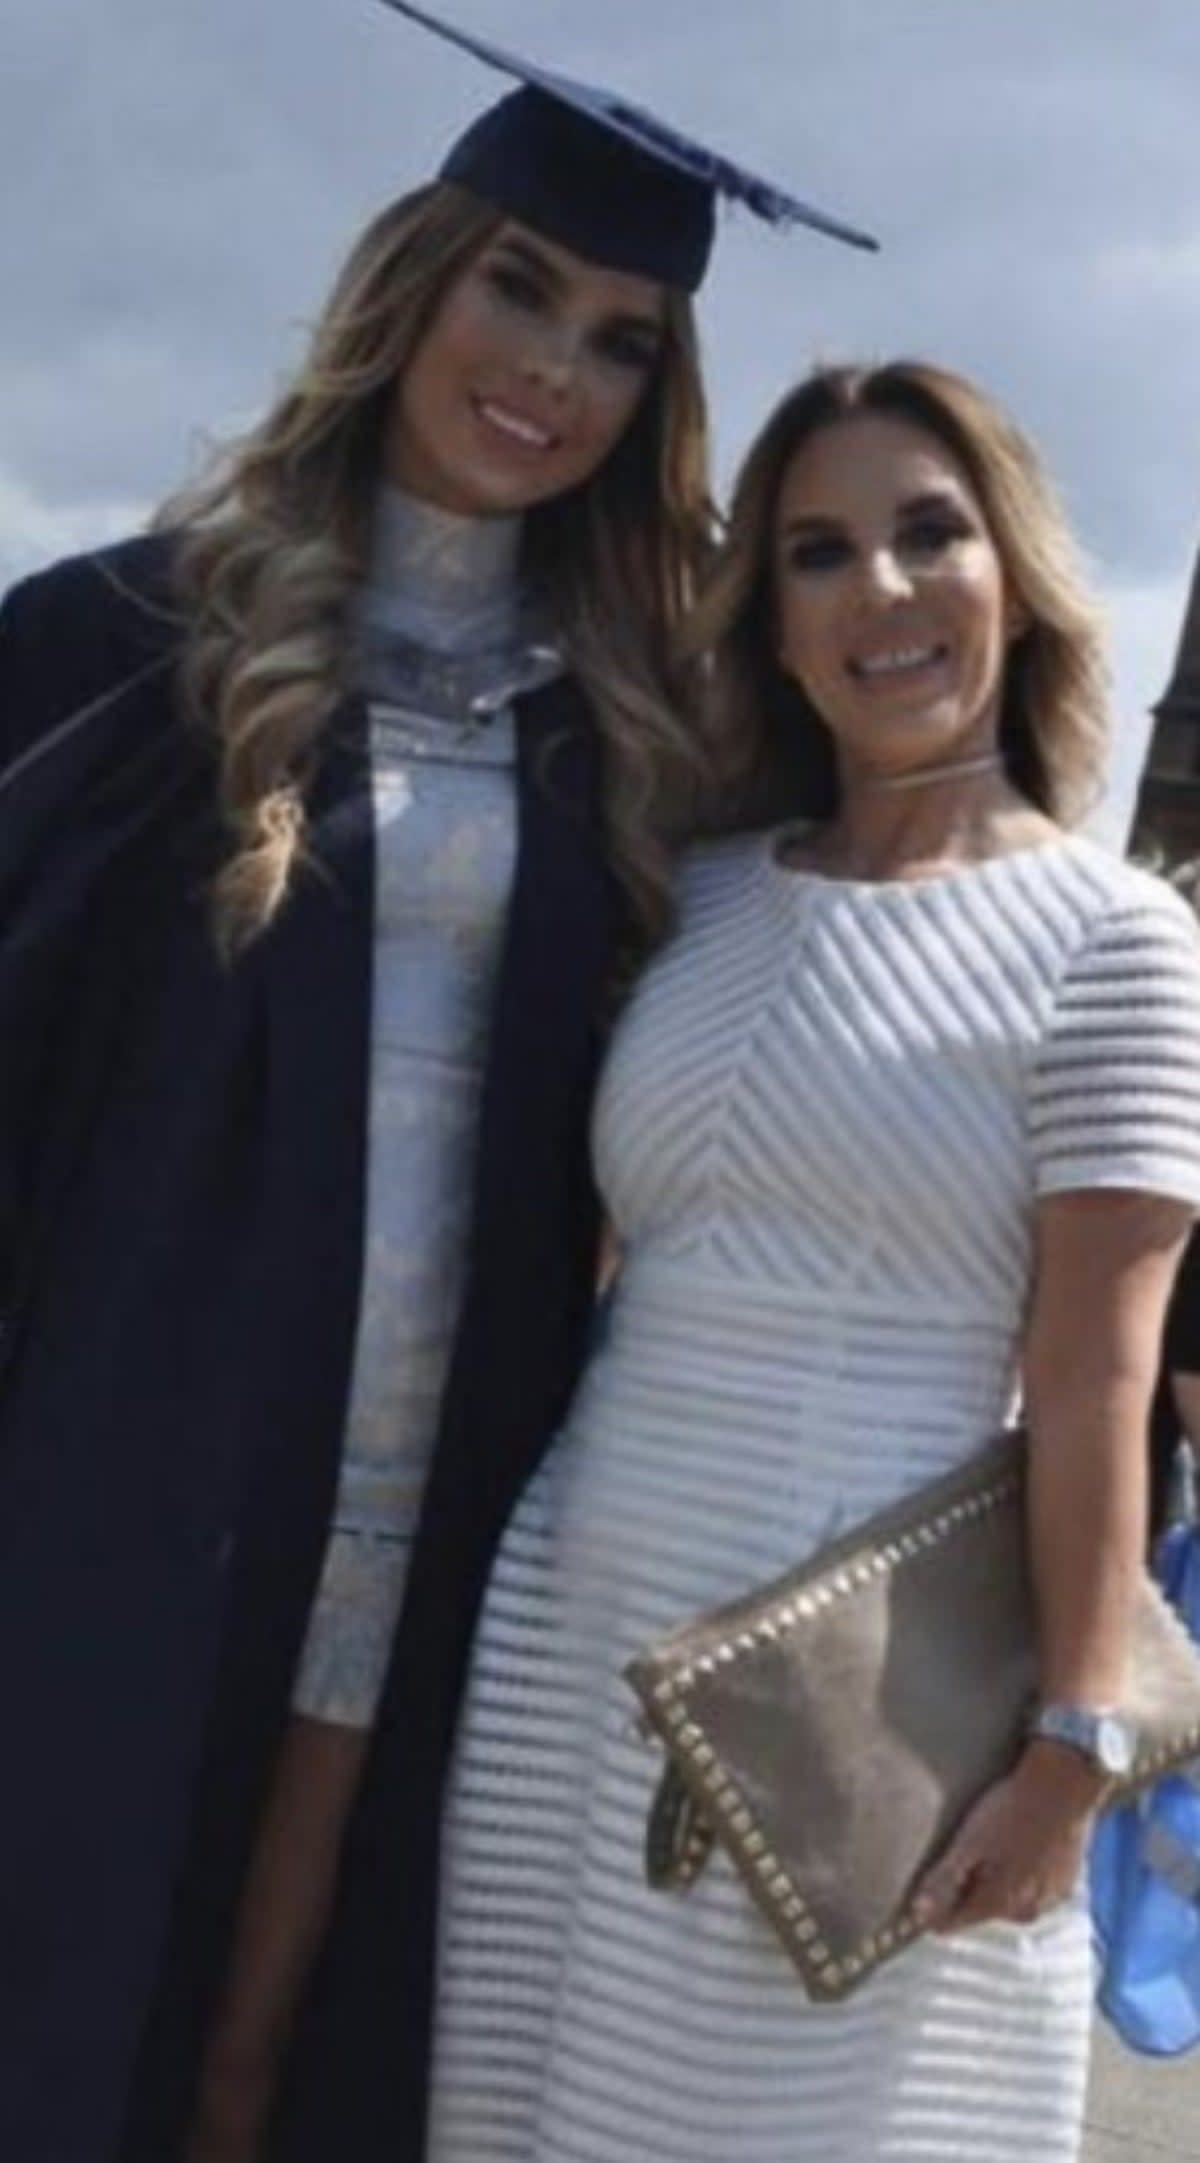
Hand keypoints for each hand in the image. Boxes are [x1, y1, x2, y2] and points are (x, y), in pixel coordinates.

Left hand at [911, 1741, 1102, 1932]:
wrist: (1064, 1787)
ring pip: (1008, 1897)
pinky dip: (1023, 1871)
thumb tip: (916, 1914)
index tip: (929, 1879)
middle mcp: (1026, 1912)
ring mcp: (1050, 1900)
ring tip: (997, 1839)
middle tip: (969, 1845)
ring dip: (998, 1878)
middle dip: (968, 1885)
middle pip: (980, 1908)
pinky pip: (1033, 1886)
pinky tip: (1021, 1841)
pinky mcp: (1066, 1884)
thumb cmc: (1013, 1811)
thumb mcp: (970, 1841)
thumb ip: (943, 1880)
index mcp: (998, 1905)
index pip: (952, 1922)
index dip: (933, 1905)